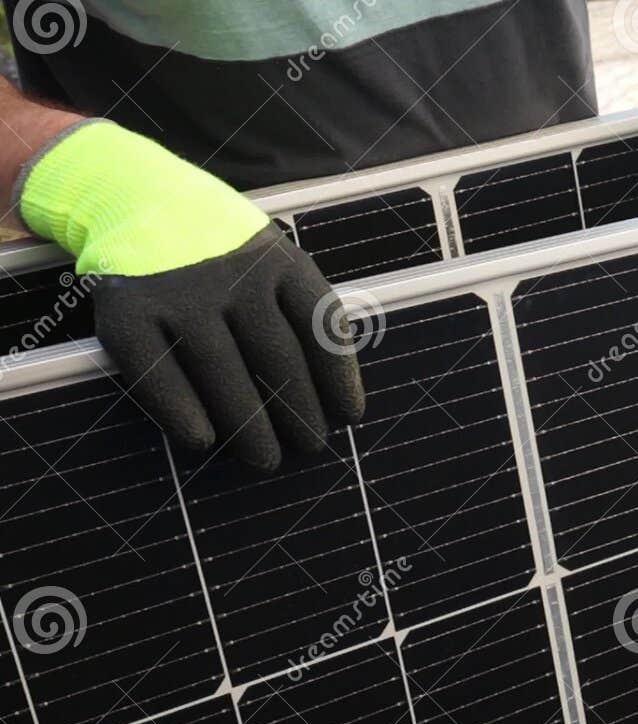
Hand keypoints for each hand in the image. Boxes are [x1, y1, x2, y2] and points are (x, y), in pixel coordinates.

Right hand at [15, 120, 363, 471]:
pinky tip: (204, 440)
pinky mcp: (128, 310)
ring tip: (265, 458)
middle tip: (311, 446)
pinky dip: (183, 412)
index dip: (339, 377)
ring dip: (249, 425)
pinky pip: (159, 373)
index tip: (349, 416)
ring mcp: (179, 292)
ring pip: (223, 373)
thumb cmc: (219, 243)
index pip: (321, 326)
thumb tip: (332, 390)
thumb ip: (298, 306)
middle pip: (277, 359)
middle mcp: (234, 275)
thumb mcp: (270, 254)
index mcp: (279, 260)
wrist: (131, 192)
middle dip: (299, 411)